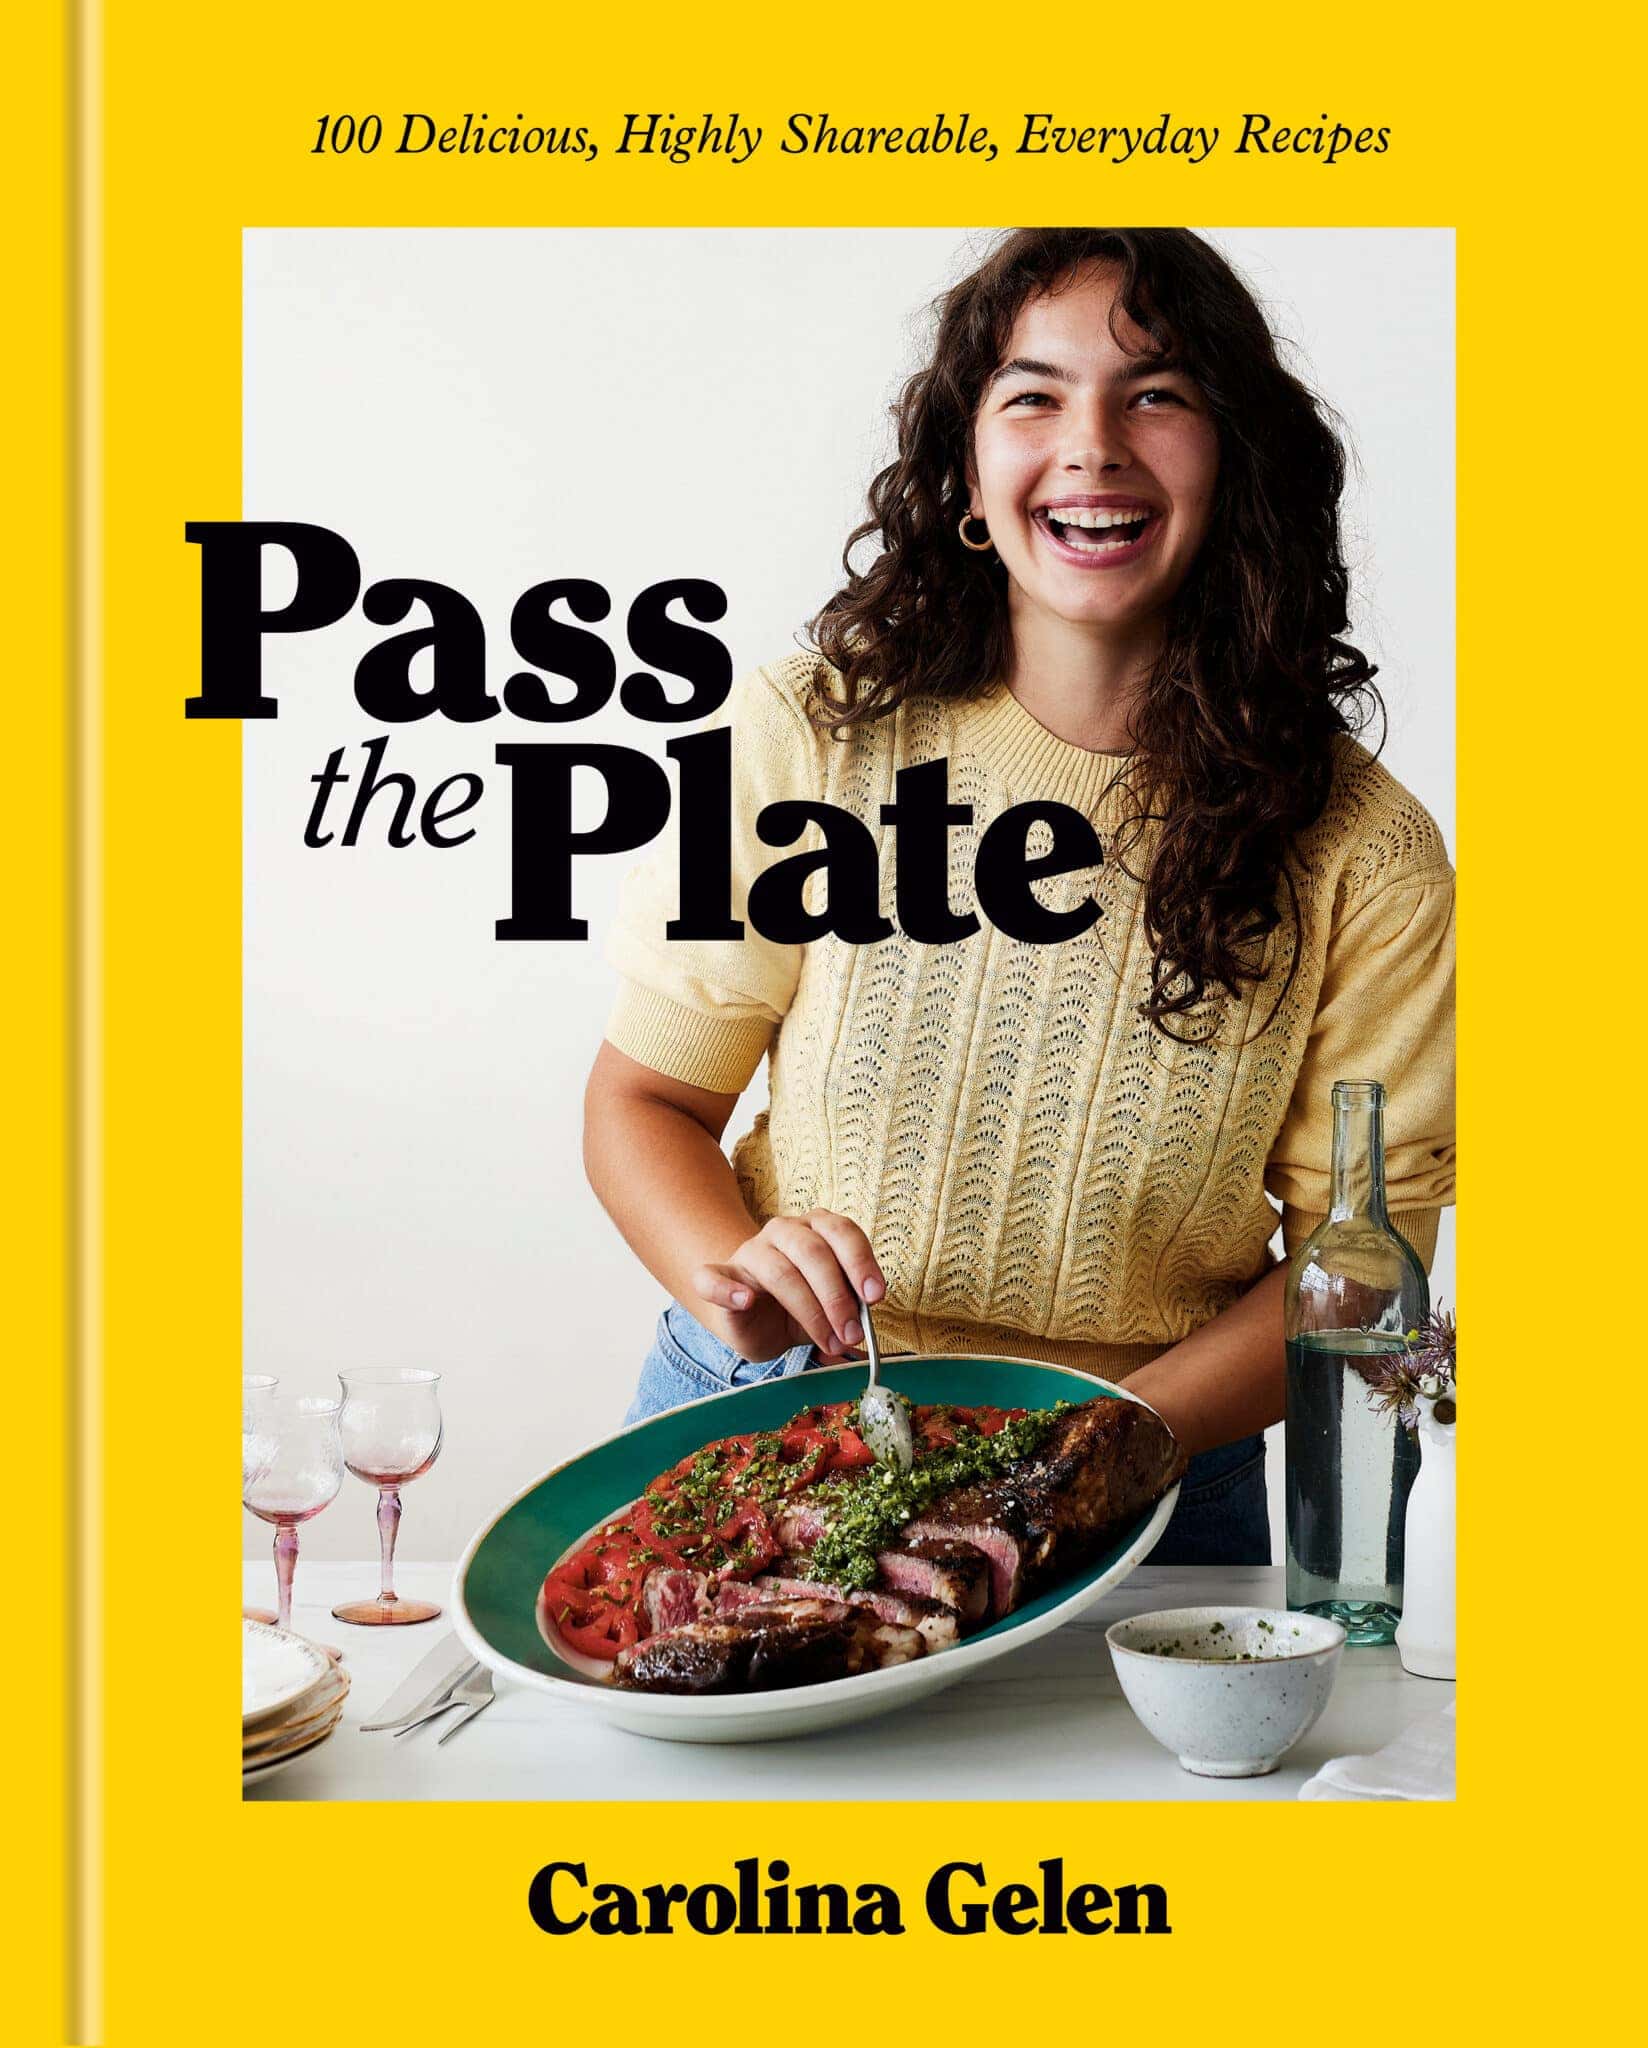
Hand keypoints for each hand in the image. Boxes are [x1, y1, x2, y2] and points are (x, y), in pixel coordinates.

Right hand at [692, 1211, 885, 1363]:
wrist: (752, 1317)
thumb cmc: (797, 1306)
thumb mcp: (831, 1304)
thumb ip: (850, 1304)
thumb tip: (866, 1319)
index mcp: (815, 1228)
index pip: (842, 1231)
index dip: (861, 1262)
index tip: (875, 1296)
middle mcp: (783, 1231)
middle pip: (813, 1253)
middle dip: (837, 1297)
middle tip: (851, 1334)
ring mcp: (749, 1252)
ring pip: (779, 1272)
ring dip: (808, 1311)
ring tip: (828, 1342)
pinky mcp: (719, 1276)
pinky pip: (713, 1279)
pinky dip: (728, 1290)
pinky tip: (745, 1301)